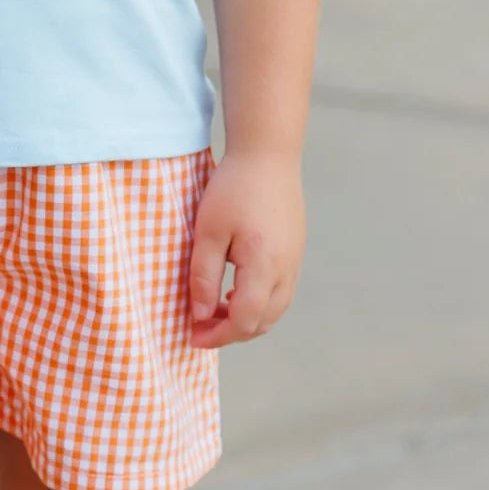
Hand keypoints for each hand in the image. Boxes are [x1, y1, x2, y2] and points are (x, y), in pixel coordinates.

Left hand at [187, 150, 304, 349]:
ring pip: (275, 310)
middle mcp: (287, 270)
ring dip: (247, 318)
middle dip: (231, 332)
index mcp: (265, 266)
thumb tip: (199, 314)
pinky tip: (235, 289)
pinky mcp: (295, 251)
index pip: (245, 321)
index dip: (218, 336)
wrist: (268, 154)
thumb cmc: (233, 188)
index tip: (193, 335)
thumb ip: (203, 276)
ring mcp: (295, 261)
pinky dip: (259, 302)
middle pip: (263, 322)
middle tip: (200, 324)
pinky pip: (280, 292)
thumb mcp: (208, 231)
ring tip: (215, 308)